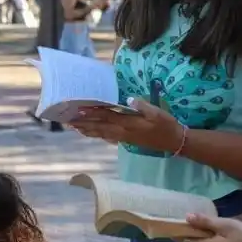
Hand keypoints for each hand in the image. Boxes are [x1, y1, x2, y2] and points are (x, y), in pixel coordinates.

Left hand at [68, 98, 184, 152]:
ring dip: (86, 130)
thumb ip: (143, 106)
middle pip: (98, 126)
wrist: (174, 142)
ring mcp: (123, 138)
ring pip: (100, 133)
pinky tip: (89, 133)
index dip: (92, 112)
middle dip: (82, 123)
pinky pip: (106, 138)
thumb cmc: (166, 125)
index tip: (78, 109)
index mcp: (129, 123)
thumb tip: (128, 99)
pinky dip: (96, 135)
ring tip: (72, 127)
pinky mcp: (125, 140)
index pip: (106, 116)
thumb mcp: (158, 113)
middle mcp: (122, 132)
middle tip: (67, 120)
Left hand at [185, 213, 241, 241]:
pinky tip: (220, 234)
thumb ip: (205, 222)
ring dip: (204, 237)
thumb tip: (187, 217)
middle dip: (195, 233)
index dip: (185, 230)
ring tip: (212, 225)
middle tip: (202, 220)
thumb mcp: (225, 225)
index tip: (188, 220)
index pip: (186, 240)